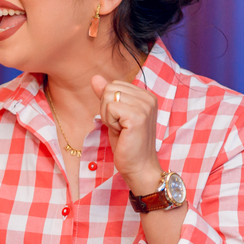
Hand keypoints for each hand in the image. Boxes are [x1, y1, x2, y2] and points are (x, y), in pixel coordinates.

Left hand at [90, 75, 161, 194]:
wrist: (138, 167)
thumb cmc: (126, 143)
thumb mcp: (113, 116)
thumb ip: (106, 95)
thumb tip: (95, 77)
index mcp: (146, 95)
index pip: (113, 85)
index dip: (109, 104)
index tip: (120, 120)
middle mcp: (148, 97)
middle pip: (109, 88)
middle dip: (106, 109)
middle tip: (119, 126)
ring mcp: (145, 106)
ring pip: (108, 97)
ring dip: (108, 116)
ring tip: (121, 129)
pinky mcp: (138, 116)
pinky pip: (110, 108)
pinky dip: (110, 122)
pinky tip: (121, 132)